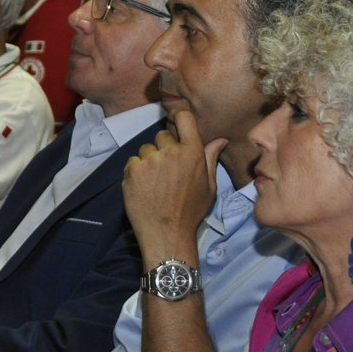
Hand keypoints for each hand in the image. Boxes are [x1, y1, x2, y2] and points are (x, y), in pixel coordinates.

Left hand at [123, 109, 224, 255]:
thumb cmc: (191, 211)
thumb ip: (211, 158)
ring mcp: (150, 160)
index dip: (178, 117)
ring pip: (146, 148)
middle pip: (162, 135)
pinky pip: (132, 161)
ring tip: (155, 182)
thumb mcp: (209, 186)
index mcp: (192, 153)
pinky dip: (136, 171)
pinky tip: (144, 187)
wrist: (167, 233)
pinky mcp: (132, 170)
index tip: (176, 123)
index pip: (184, 117)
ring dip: (149, 160)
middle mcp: (171, 152)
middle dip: (164, 148)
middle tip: (167, 170)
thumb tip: (220, 139)